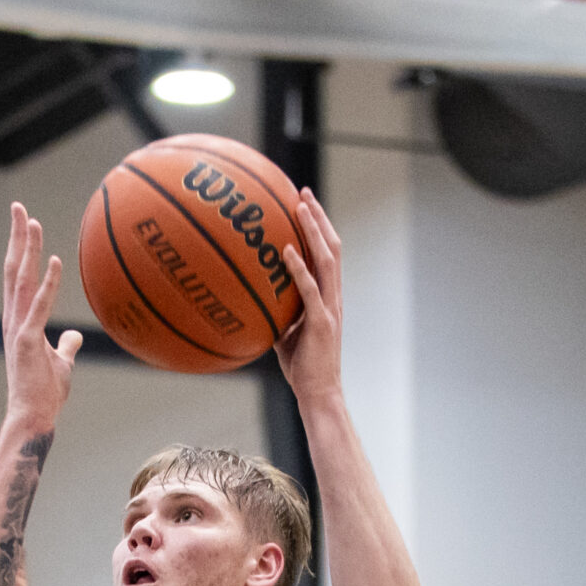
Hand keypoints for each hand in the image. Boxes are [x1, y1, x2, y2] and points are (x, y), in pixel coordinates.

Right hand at [1, 203, 80, 429]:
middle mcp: (13, 319)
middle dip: (16, 237)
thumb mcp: (61, 363)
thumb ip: (66, 346)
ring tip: (32, 222)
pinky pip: (38, 306)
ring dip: (27, 250)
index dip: (21, 247)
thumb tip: (75, 336)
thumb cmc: (45, 393)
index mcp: (19, 320)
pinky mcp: (26, 341)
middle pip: (13, 269)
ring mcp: (18, 329)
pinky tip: (55, 261)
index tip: (24, 221)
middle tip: (19, 207)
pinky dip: (47, 283)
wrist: (35, 417)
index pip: (18, 276)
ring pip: (21, 280)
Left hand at [272, 187, 343, 403]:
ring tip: (299, 208)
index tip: (303, 203)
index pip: (327, 253)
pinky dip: (299, 268)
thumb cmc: (301, 366)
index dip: (318, 227)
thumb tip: (251, 298)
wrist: (318, 393)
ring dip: (313, 231)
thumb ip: (276, 311)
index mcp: (328, 297)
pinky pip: (311, 289)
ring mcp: (330, 308)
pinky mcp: (322, 323)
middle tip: (301, 192)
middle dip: (317, 217)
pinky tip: (286, 250)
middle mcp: (334, 296)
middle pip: (332, 246)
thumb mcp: (284, 332)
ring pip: (327, 260)